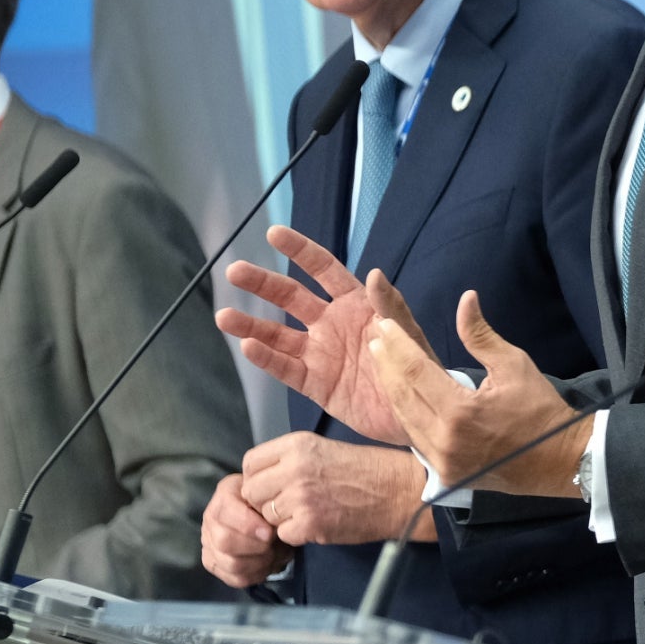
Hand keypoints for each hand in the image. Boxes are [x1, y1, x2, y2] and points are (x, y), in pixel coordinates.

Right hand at [201, 472, 293, 587]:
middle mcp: (211, 521)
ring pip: (231, 564)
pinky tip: (267, 565)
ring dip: (259, 563)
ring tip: (275, 554)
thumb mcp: (271, 489)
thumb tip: (272, 519)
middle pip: (225, 542)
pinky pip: (234, 579)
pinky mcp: (215, 564)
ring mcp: (210, 544)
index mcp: (224, 496)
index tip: (269, 533)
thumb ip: (270, 497)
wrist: (267, 511)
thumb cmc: (271, 499)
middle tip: (274, 544)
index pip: (226, 513)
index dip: (248, 526)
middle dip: (255, 547)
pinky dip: (256, 575)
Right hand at [217, 227, 414, 444]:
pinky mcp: (315, 383)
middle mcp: (332, 324)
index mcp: (355, 304)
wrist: (420, 410)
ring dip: (251, 325)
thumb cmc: (417, 364)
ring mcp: (320, 353)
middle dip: (262, 283)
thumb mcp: (406, 332)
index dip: (300, 251)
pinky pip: (285, 368)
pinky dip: (266, 358)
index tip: (273, 233)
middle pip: (290, 297)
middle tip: (235, 271)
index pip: (323, 270)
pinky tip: (248, 346)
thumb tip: (374, 273)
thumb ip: (389, 305)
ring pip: (277, 334)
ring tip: (224, 316)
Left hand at [239, 433, 429, 546]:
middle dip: (266, 502)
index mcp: (297, 445)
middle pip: (251, 492)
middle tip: (290, 504)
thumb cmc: (370, 471)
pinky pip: (284, 535)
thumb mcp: (324, 449)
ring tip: (310, 513)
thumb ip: (290, 460)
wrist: (401, 492)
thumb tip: (263, 480)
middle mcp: (294, 468)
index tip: (272, 486)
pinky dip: (298, 534)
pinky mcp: (309, 523)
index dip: (257, 478)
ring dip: (282, 519)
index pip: (250, 464)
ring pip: (266, 516)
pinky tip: (318, 524)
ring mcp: (300, 497)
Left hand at [367, 290, 588, 496]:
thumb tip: (465, 299)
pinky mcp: (444, 474)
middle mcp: (443, 440)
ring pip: (404, 418)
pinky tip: (401, 395)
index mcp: (460, 412)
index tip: (384, 326)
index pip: (415, 371)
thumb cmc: (540, 410)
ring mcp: (441, 462)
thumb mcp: (514, 365)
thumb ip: (480, 335)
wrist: (559, 460)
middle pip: (402, 395)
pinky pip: (416, 438)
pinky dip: (406, 413)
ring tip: (384, 362)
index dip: (397, 346)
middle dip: (387, 364)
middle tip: (377, 339)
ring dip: (391, 389)